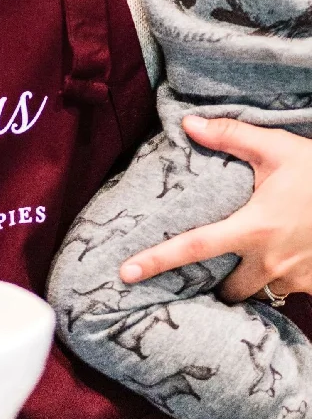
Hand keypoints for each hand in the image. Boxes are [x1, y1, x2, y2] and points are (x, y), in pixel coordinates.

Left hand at [119, 115, 311, 302]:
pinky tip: (282, 257)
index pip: (192, 248)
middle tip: (206, 268)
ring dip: (247, 283)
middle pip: (226, 288)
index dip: (155, 261)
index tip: (124, 274)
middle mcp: (271, 262)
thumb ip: (230, 136)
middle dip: (213, 284)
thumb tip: (186, 124)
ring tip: (245, 263)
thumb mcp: (278, 148)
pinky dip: (279, 281)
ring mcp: (297, 280)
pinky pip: (287, 293)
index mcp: (252, 229)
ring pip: (257, 294)